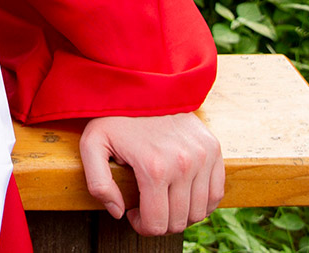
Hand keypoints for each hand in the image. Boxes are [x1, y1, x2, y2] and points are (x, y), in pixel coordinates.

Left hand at [78, 113, 224, 236]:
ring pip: (199, 211)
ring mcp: (203, 156)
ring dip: (181, 214)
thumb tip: (118, 211)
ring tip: (162, 200)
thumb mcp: (92, 144)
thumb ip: (98, 183)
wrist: (143, 81)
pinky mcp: (214, 149)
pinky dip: (201, 202)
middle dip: (160, 222)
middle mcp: (184, 164)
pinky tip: (182, 193)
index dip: (142, 226)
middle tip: (146, 208)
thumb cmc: (114, 115)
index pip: (157, 223)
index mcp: (154, 167)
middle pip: (179, 221)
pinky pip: (216, 193)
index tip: (132, 214)